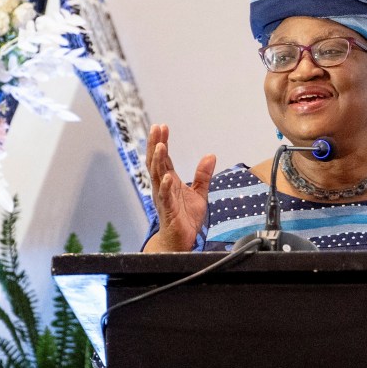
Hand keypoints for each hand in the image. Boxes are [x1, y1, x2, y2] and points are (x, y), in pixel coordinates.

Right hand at [144, 123, 216, 251]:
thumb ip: (203, 175)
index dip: (162, 142)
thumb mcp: (199, 193)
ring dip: (158, 161)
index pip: (164, 159)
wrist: (181, 241)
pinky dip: (166, 187)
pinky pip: (165, 197)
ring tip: (160, 146)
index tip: (162, 126)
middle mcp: (163, 187)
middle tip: (156, 128)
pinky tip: (167, 177)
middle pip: (156, 163)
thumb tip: (211, 156)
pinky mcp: (168, 211)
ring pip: (157, 177)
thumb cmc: (186, 218)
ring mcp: (164, 198)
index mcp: (169, 182)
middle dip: (155, 145)